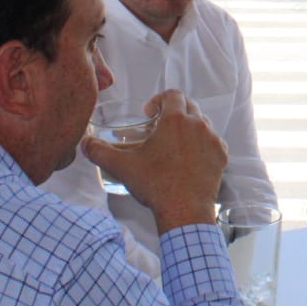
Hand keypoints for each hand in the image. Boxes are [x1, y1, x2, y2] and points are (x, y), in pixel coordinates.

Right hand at [82, 89, 227, 233]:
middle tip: (160, 129)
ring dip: (189, 128)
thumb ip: (100, 152)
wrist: (184, 211)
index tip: (149, 115)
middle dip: (174, 113)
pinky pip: (213, 142)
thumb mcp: (122, 167)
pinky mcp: (221, 156)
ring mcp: (213, 140)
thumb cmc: (156, 185)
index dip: (158, 100)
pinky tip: (190, 159)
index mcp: (176, 120)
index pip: (172, 94)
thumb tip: (85, 143)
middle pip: (188, 106)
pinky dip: (202, 145)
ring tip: (174, 145)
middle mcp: (198, 125)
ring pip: (202, 123)